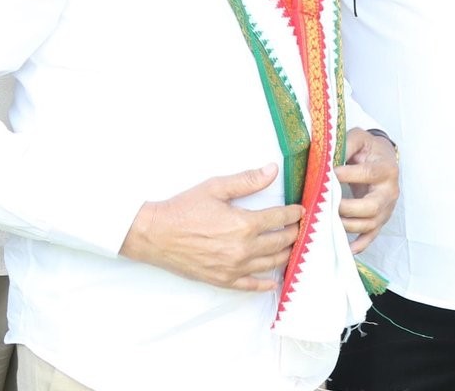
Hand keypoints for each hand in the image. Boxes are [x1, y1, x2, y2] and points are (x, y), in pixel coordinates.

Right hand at [119, 164, 302, 290]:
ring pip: (270, 263)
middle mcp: (243, 249)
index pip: (280, 218)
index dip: (293, 213)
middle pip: (280, 242)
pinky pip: (250, 285)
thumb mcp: (216, 188)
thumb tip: (273, 170)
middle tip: (298, 227)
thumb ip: (247, 180)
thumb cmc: (183, 209)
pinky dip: (265, 284)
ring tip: (291, 247)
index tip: (300, 211)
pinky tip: (273, 282)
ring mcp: (234, 267)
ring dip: (285, 254)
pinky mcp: (222, 279)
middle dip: (293, 233)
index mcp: (244, 224)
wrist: (155, 234)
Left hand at [335, 128, 397, 252]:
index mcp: (386, 169)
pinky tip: (346, 249)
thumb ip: (346, 144)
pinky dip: (359, 244)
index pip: (368, 174)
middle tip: (325, 204)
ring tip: (326, 221)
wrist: (383, 159)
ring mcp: (386, 209)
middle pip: (371, 206)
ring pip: (369, 224)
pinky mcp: (381, 220)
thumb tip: (327, 158)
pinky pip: (371, 236)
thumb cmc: (368, 149)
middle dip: (346, 208)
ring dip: (347, 225)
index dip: (348, 175)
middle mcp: (390, 191)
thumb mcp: (359, 139)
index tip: (328, 174)